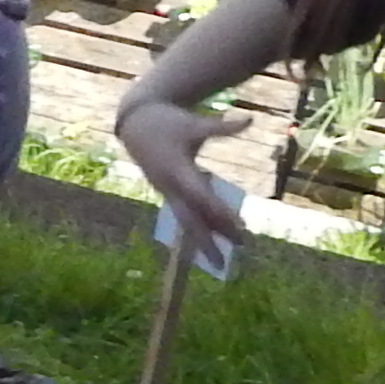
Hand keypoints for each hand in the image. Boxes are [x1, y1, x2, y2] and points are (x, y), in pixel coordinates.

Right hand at [116, 102, 245, 261]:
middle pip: (189, 220)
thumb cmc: (167, 122)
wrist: (135, 124)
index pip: (201, 197)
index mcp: (176, 169)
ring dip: (202, 240)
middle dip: (205, 242)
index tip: (239, 228)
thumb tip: (249, 119)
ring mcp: (166, 191)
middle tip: (224, 264)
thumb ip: (221, 127)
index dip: (219, 213)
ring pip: (186, 221)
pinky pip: (183, 215)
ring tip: (220, 262)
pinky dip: (197, 229)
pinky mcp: (167, 192)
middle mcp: (170, 186)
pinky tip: (211, 240)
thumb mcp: (194, 124)